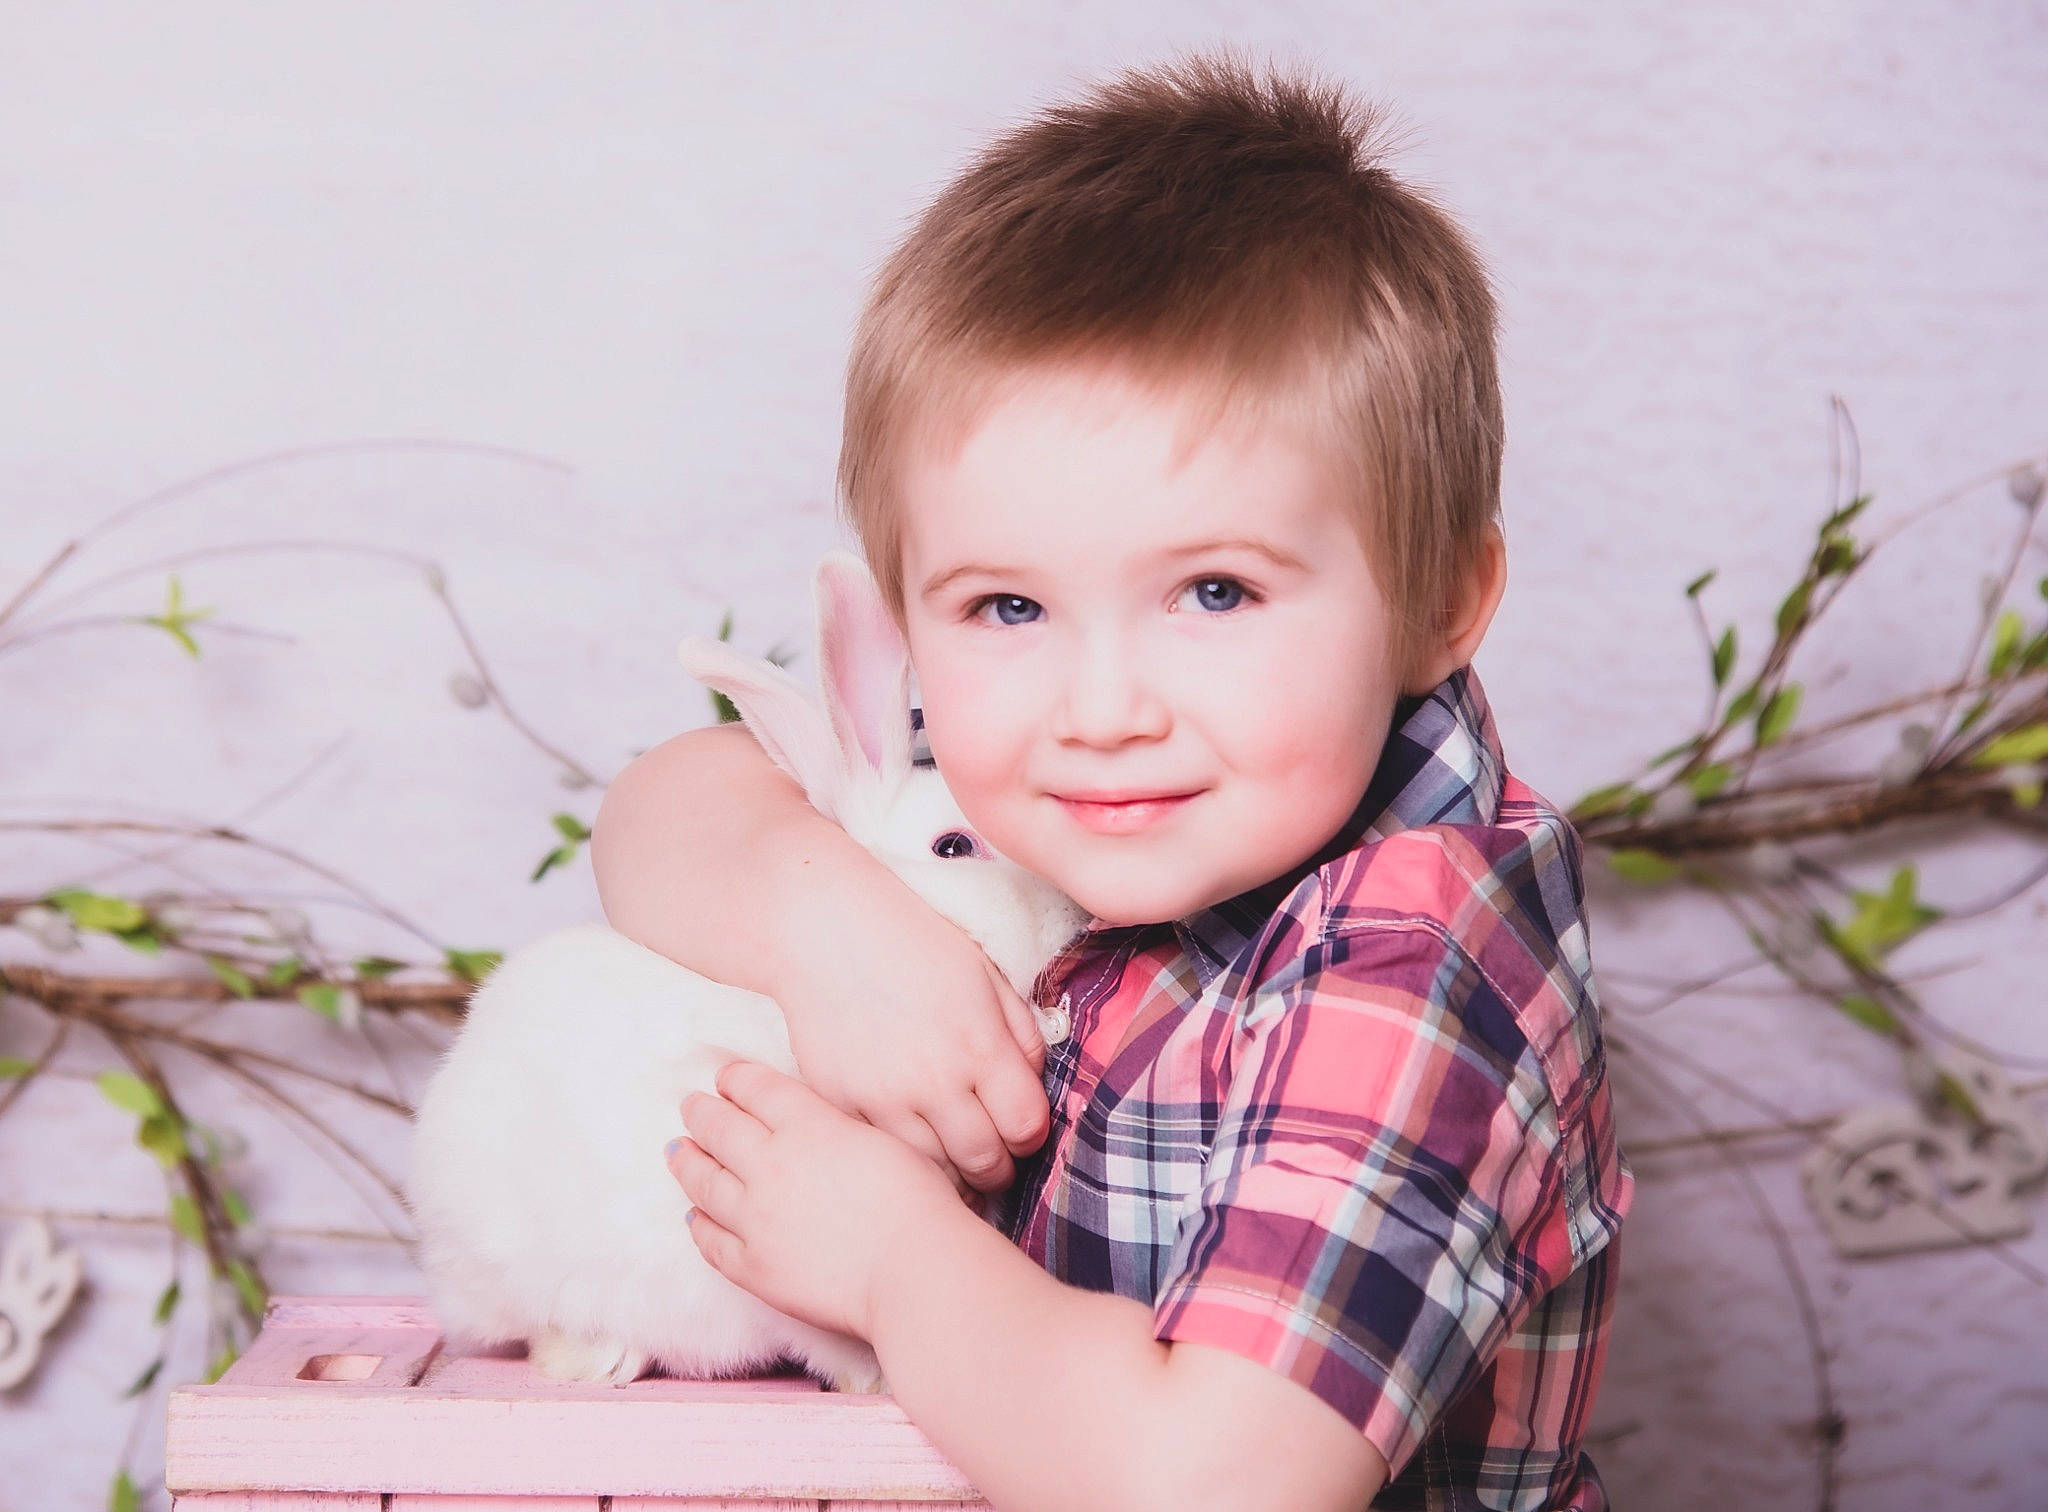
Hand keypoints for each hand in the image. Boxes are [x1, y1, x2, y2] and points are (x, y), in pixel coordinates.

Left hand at [667, 1058, 967, 1340]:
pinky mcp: (753, 1266)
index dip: (736, 1079)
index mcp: (810, 1126)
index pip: (757, 1089)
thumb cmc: (918, 1204)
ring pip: (705, 1182)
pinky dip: (699, 1225)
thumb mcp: (884, 1140)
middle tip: (690, 1105)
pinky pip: (712, 1242)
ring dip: (687, 1162)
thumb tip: (818, 1124)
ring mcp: (756, 1218)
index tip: (725, 1077)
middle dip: (701, 1113)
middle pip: (720, 1128)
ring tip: (676, 1152)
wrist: (912, 1272)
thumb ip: (839, 1129)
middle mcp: (772, 1164)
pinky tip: (695, 1218)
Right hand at [773, 862, 1051, 1194]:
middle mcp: (935, 1080)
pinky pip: (883, 1152)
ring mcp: (885, 1098)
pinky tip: (907, 1137)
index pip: (1025, 1127)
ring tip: (952, 1156)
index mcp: (980, 1045)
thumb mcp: (986, 977)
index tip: (1020, 1132)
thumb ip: (1021, 1036)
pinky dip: (900, 1154)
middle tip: (992, 1162)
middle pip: (984, 1163)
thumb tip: (1033, 1087)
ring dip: (950, 1171)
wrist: (826, 932)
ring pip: (933, 1170)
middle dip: (996, 1170)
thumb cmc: (913, 946)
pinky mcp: (843, 1104)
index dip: (1030, 1137)